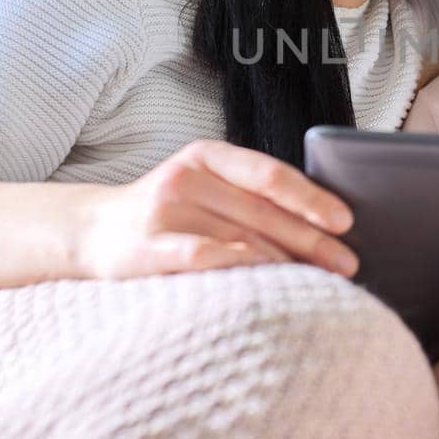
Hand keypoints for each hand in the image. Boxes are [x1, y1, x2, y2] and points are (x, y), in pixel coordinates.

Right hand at [74, 140, 357, 280]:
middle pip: (262, 213)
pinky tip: (262, 281)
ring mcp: (162, 213)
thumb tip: (321, 224)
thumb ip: (248, 194)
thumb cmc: (167, 213)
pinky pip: (200, 257)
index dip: (310, 197)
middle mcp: (184, 178)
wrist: (91, 231)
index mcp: (205, 156)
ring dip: (284, 265)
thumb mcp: (204, 186)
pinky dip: (235, 267)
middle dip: (310, 241)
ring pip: (239, 240)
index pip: (268, 174)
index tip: (344, 221)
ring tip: (318, 283)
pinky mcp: (145, 248)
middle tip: (347, 264)